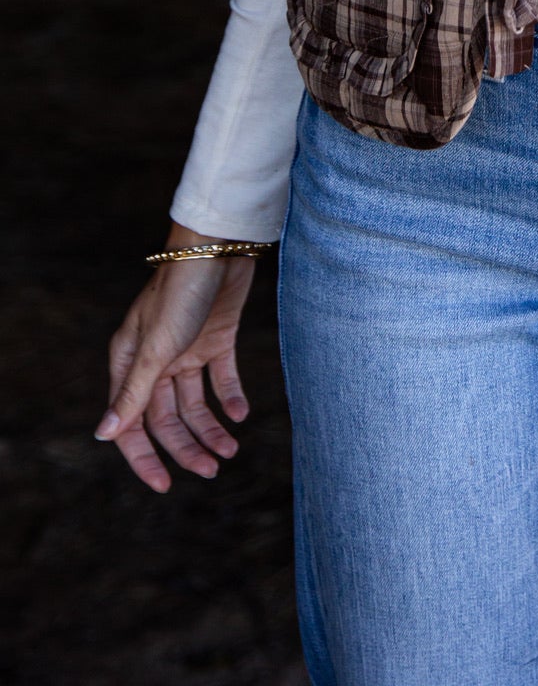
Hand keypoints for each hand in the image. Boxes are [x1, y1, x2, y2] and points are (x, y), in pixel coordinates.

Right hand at [96, 226, 256, 491]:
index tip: (164, 486)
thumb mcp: (157, 346)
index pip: (131, 422)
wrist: (221, 244)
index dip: (145, 457)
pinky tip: (241, 416)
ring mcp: (187, 348)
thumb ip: (134, 392)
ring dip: (211, 428)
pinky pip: (222, 377)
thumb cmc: (181, 291)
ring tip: (231, 451)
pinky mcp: (217, 336)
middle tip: (213, 470)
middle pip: (167, 418)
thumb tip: (103, 436)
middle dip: (187, 446)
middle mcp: (156, 359)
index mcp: (130, 362)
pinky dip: (230, 398)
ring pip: (195, 403)